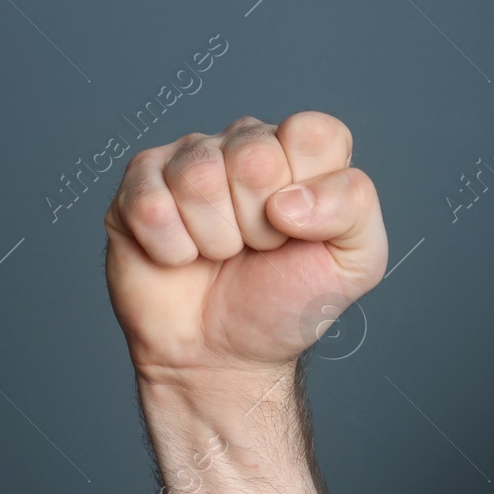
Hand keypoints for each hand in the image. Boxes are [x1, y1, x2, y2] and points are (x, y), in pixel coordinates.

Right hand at [104, 111, 387, 383]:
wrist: (221, 358)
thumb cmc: (281, 306)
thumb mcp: (355, 263)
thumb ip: (355, 207)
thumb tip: (288, 198)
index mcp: (299, 151)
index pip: (311, 135)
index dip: (308, 196)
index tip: (297, 232)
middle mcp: (242, 145)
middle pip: (253, 156)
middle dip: (258, 224)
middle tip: (254, 250)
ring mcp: (186, 161)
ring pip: (198, 179)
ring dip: (213, 240)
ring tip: (217, 256)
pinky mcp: (138, 188)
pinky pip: (150, 203)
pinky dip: (170, 249)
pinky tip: (179, 258)